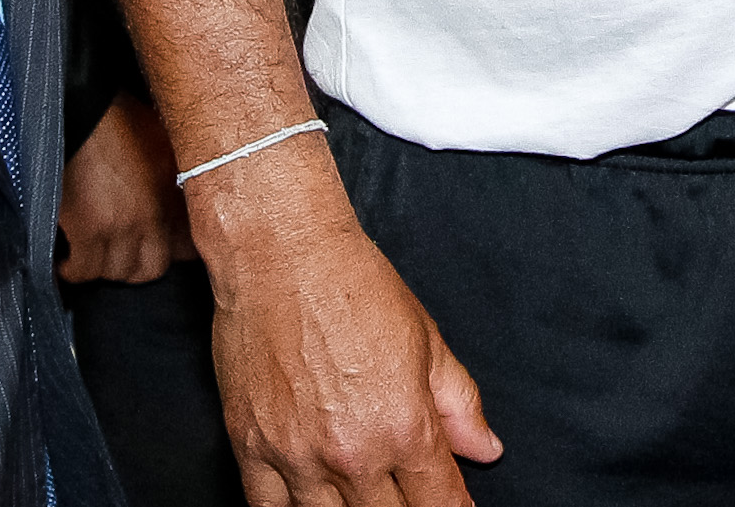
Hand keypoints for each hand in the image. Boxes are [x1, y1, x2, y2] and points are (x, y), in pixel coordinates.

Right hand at [57, 97, 190, 284]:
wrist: (81, 106)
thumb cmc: (116, 115)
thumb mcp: (161, 140)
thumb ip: (172, 176)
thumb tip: (174, 195)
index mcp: (174, 194)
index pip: (187, 247)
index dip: (172, 251)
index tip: (157, 249)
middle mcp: (154, 215)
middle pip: (151, 268)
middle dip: (134, 265)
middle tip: (116, 253)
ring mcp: (122, 227)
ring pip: (117, 272)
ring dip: (102, 266)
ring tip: (89, 253)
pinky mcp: (88, 231)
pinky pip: (83, 270)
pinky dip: (72, 269)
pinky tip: (65, 259)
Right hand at [193, 147, 501, 503]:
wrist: (282, 253)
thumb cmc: (354, 283)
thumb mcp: (427, 340)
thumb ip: (459, 404)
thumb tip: (484, 448)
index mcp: (405, 427)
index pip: (440, 503)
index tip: (451, 506)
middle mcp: (353, 453)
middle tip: (404, 495)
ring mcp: (297, 455)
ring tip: (359, 497)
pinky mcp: (250, 446)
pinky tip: (310, 502)